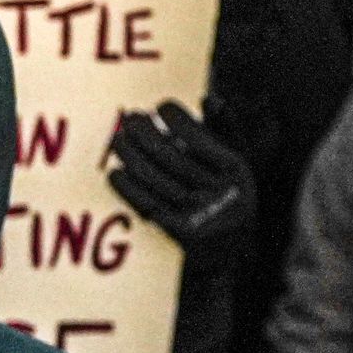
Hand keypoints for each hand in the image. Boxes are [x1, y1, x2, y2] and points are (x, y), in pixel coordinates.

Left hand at [111, 101, 255, 254]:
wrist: (227, 255)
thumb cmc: (227, 196)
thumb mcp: (234, 164)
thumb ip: (224, 130)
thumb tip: (207, 97)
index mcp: (236, 171)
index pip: (199, 137)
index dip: (178, 118)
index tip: (161, 106)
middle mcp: (221, 192)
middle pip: (171, 156)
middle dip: (146, 132)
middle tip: (132, 117)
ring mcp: (199, 213)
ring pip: (154, 177)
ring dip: (130, 155)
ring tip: (117, 139)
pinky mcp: (179, 232)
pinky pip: (146, 204)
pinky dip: (127, 188)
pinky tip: (115, 171)